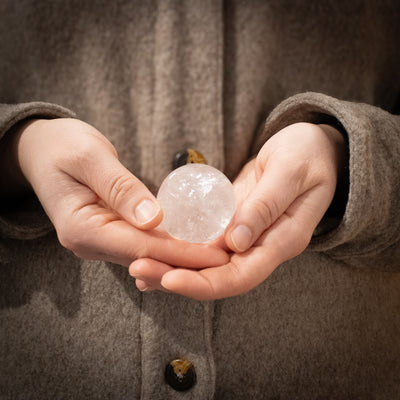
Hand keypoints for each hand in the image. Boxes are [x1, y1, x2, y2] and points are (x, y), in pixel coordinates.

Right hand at [10, 118, 227, 268]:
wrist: (42, 150)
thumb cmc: (62, 147)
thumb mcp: (89, 158)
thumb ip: (120, 188)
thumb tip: (154, 219)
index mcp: (82, 229)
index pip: (141, 248)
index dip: (180, 252)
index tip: (216, 254)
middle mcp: (90, 243)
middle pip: (147, 257)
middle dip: (187, 260)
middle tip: (226, 259)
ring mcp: (99, 241)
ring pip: (147, 254)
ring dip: (181, 255)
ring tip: (218, 254)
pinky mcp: (109, 232)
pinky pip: (143, 243)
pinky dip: (168, 243)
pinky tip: (193, 242)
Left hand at [129, 122, 346, 297]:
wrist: (312, 148)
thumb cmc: (308, 154)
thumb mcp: (291, 171)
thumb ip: (267, 205)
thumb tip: (236, 241)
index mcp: (283, 240)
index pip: (241, 276)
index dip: (204, 283)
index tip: (169, 278)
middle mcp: (262, 247)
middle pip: (218, 277)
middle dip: (178, 278)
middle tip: (138, 269)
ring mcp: (247, 237)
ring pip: (208, 264)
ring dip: (173, 267)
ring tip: (138, 266)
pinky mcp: (234, 224)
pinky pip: (206, 244)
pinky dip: (181, 251)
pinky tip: (154, 251)